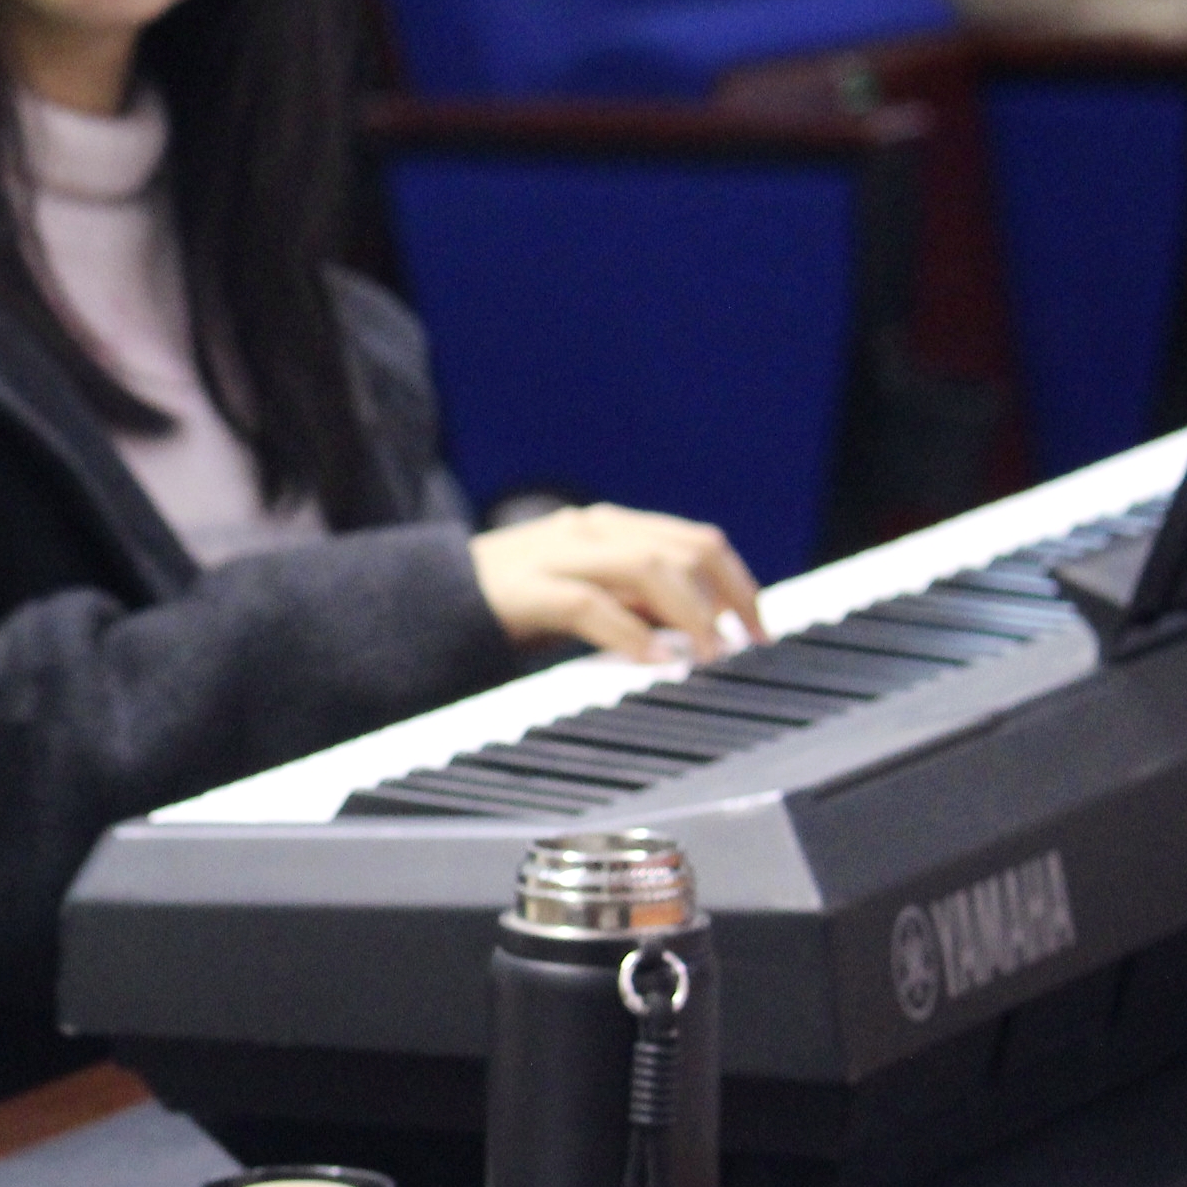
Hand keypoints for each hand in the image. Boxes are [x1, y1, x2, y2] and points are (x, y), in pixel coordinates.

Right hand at [470, 504, 765, 662]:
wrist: (427, 603)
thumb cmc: (514, 607)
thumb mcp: (587, 595)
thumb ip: (636, 602)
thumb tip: (702, 629)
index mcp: (608, 528)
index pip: (695, 542)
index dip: (738, 583)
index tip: (759, 629)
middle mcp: (589, 530)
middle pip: (683, 550)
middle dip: (727, 598)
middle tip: (746, 646)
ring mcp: (556, 555)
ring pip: (646, 567)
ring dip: (689, 614)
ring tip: (707, 654)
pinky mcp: (525, 589)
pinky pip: (588, 605)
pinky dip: (629, 632)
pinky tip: (651, 659)